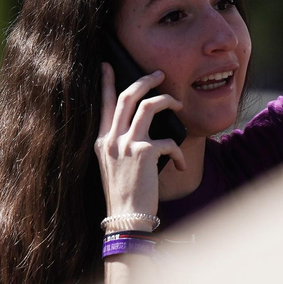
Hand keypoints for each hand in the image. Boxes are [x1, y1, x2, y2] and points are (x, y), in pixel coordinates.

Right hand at [95, 63, 185, 223]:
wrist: (127, 219)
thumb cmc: (124, 196)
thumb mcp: (114, 167)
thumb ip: (121, 147)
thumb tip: (143, 132)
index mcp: (102, 141)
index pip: (103, 104)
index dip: (105, 82)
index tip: (107, 64)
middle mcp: (112, 139)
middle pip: (127, 96)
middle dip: (145, 80)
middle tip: (160, 73)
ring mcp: (127, 144)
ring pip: (149, 106)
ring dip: (167, 101)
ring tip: (179, 104)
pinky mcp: (145, 153)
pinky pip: (169, 141)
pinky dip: (178, 153)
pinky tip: (180, 166)